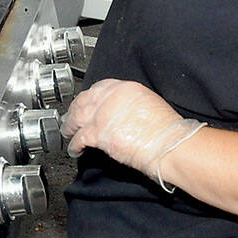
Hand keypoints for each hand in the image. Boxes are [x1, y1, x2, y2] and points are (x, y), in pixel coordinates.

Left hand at [62, 79, 184, 172]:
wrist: (169, 145)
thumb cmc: (167, 131)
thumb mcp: (149, 104)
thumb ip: (130, 105)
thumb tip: (121, 113)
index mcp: (125, 88)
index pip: (98, 88)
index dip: (88, 98)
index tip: (84, 103)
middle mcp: (111, 98)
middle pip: (84, 101)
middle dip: (75, 110)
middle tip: (71, 117)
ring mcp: (102, 115)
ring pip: (77, 118)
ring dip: (70, 126)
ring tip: (68, 132)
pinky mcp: (98, 133)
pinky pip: (79, 138)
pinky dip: (74, 145)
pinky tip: (74, 149)